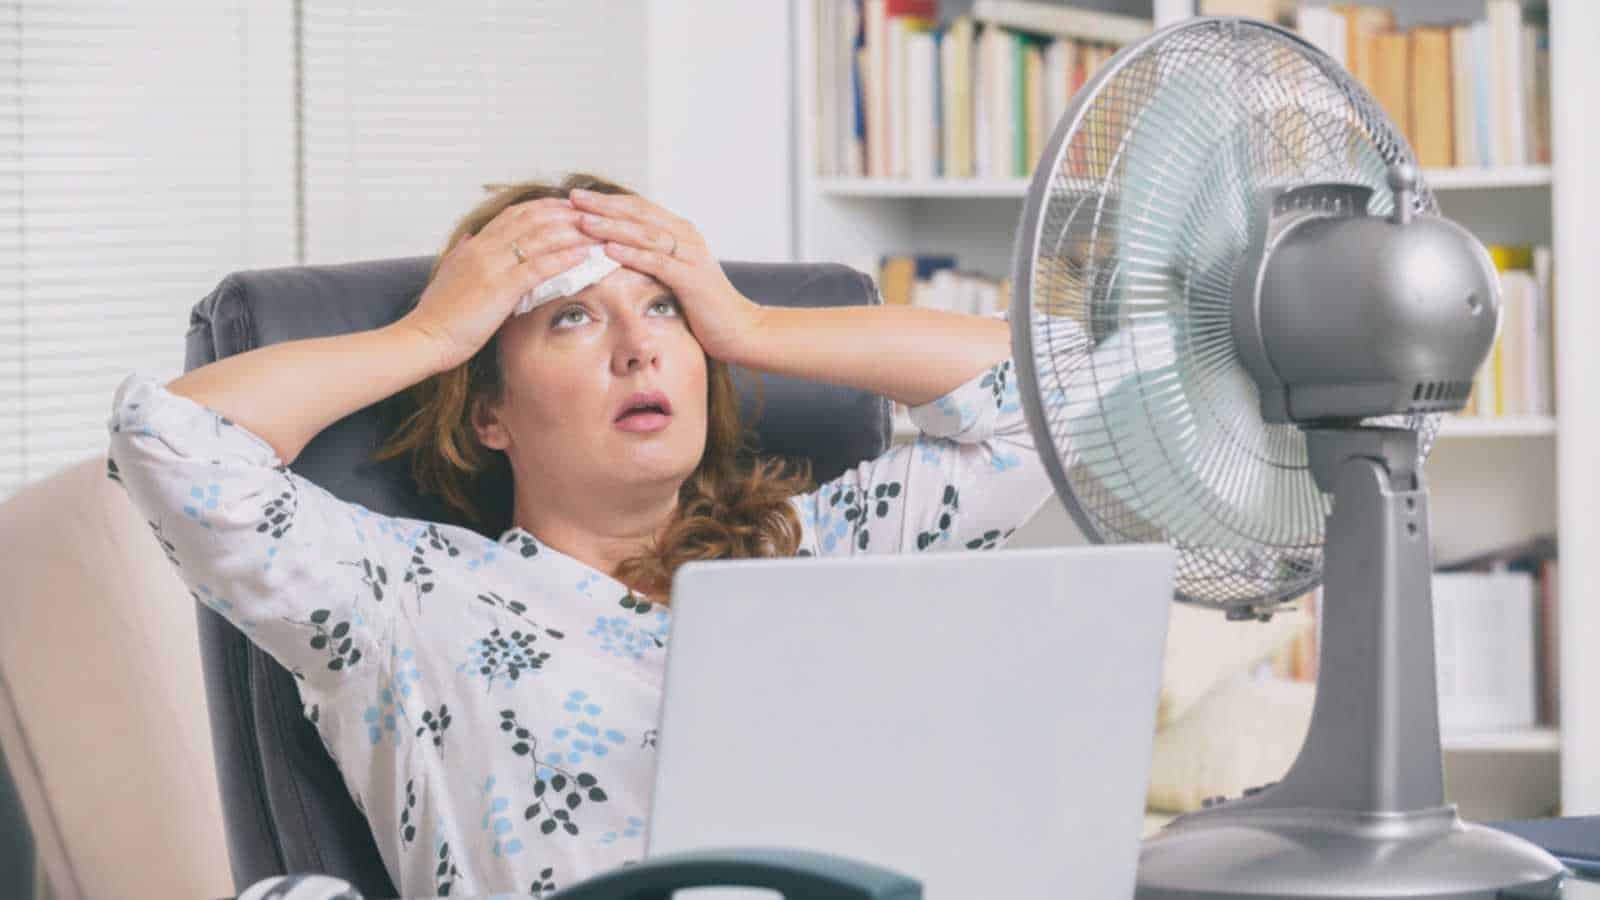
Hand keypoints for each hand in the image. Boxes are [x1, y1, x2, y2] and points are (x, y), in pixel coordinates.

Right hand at [403, 197, 599, 371]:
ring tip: (598, 231)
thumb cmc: (438, 314)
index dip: (545, 207)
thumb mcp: (449, 274)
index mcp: (475, 245)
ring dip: (573, 232)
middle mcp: (484, 248)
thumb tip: (469, 236)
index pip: (515, 214)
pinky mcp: (501, 287)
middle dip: (566, 214)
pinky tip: (585, 256)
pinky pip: (540, 266)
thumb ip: (461, 253)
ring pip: (540, 238)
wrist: (424, 336)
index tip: (567, 207)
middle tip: (592, 214)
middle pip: (533, 219)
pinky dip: (565, 258)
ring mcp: (493, 266)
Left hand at [569, 188, 764, 361]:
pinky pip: (657, 262)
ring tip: (583, 221)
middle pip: (638, 213)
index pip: (638, 208)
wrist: (741, 329)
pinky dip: (632, 255)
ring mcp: (691, 256)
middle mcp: (686, 237)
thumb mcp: (675, 277)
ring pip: (645, 234)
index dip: (608, 201)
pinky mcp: (692, 279)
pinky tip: (609, 251)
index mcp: (680, 233)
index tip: (577, 197)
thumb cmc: (705, 307)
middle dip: (604, 205)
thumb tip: (615, 255)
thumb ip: (652, 261)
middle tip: (573, 198)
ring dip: (612, 226)